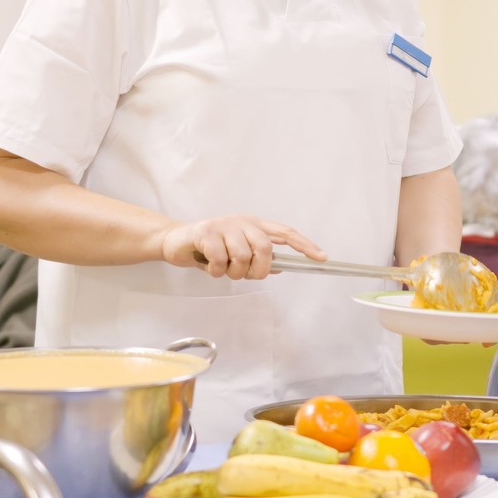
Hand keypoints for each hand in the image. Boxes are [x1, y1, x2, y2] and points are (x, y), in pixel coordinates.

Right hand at [158, 216, 324, 280]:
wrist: (175, 241)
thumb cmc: (208, 249)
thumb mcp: (235, 253)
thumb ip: (257, 257)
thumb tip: (280, 266)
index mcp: (253, 225)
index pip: (285, 233)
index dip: (305, 245)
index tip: (322, 258)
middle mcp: (242, 222)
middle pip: (265, 248)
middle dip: (258, 269)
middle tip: (246, 275)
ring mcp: (224, 225)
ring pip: (243, 256)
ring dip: (233, 272)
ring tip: (222, 269)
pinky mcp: (206, 231)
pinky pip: (221, 259)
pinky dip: (216, 271)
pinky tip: (209, 266)